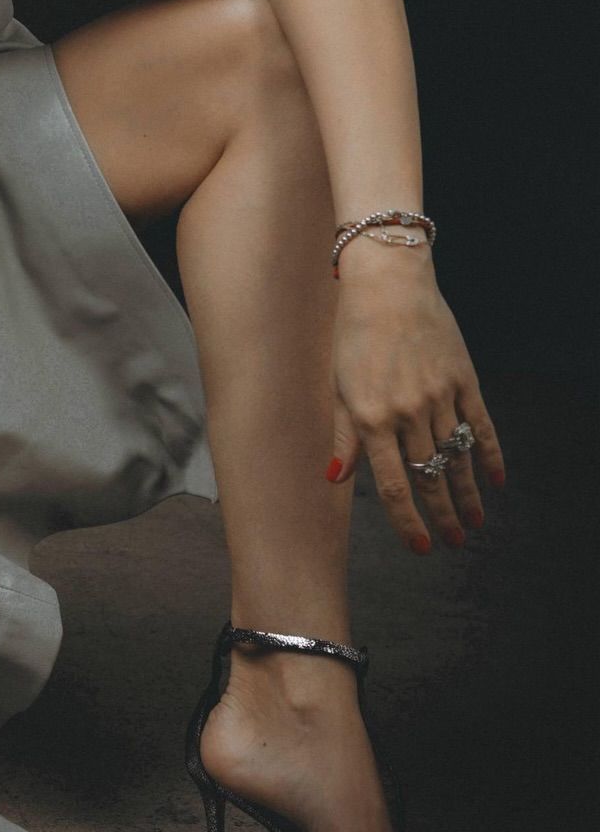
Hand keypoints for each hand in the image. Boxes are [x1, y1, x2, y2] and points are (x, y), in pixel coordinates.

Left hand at [328, 255, 505, 552]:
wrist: (388, 285)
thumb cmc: (353, 335)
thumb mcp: (338, 385)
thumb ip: (342, 436)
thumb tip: (334, 480)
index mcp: (372, 417)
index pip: (394, 486)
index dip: (408, 521)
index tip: (421, 546)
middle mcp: (408, 412)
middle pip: (430, 477)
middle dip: (442, 516)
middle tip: (452, 541)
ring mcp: (439, 396)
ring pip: (457, 457)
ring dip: (467, 494)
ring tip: (474, 521)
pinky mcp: (463, 379)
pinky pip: (481, 426)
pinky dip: (491, 455)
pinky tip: (496, 481)